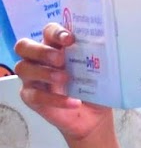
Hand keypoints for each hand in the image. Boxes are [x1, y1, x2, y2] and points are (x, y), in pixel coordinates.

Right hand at [12, 24, 114, 142]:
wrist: (94, 115)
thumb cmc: (94, 87)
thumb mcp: (99, 71)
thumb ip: (97, 57)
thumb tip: (110, 45)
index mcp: (55, 47)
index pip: (48, 31)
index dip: (56, 32)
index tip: (70, 39)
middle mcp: (38, 59)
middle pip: (24, 46)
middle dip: (41, 50)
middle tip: (60, 59)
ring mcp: (32, 78)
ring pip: (23, 68)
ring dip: (44, 72)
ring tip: (65, 79)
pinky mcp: (31, 98)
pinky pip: (35, 96)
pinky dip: (55, 99)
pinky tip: (74, 102)